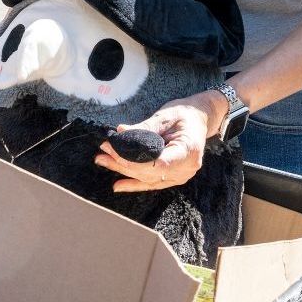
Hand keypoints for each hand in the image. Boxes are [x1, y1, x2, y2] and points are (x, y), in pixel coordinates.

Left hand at [94, 91, 222, 192]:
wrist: (199, 120)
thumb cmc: (184, 115)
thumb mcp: (165, 116)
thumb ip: (144, 128)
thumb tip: (121, 132)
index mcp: (189, 150)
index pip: (160, 162)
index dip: (137, 160)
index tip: (116, 151)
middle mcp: (187, 168)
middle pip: (150, 171)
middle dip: (124, 162)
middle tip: (104, 150)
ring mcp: (181, 176)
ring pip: (148, 178)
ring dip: (124, 170)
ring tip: (103, 160)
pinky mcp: (173, 178)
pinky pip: (151, 183)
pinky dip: (133, 184)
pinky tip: (117, 185)